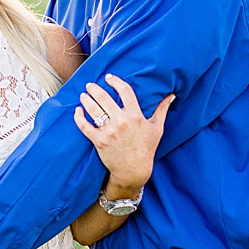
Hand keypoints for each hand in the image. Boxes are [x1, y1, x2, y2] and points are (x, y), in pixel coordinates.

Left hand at [73, 74, 174, 192]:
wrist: (134, 170)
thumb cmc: (146, 148)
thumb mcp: (157, 128)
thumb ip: (162, 110)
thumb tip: (171, 95)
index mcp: (136, 116)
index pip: (125, 91)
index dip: (115, 82)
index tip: (109, 78)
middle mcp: (122, 121)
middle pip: (105, 98)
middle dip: (95, 89)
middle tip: (90, 85)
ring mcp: (109, 131)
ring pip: (93, 110)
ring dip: (86, 100)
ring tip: (83, 95)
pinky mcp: (99, 141)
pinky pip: (85, 126)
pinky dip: (79, 117)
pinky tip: (77, 111)